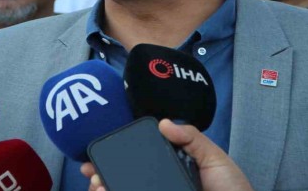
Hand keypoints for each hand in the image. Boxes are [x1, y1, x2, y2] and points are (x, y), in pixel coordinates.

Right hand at [81, 119, 252, 190]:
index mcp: (173, 168)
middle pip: (127, 177)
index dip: (119, 154)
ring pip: (125, 190)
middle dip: (104, 173)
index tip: (103, 149)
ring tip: (98, 186)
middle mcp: (162, 183)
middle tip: (91, 172)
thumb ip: (192, 138)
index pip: (141, 158)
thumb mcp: (215, 158)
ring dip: (107, 188)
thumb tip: (164, 122)